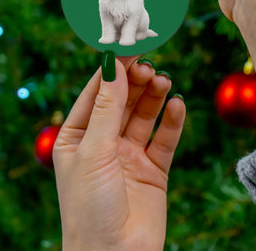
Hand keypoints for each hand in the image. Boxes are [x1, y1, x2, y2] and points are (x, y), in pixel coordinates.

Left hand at [53, 56, 185, 250]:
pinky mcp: (154, 168)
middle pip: (123, 101)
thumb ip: (107, 108)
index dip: (113, 70)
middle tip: (150, 67)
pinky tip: (177, 105)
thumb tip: (114, 66)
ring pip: (145, 116)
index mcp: (78, 137)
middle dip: (136, 82)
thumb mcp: (94, 151)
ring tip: (164, 81)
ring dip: (154, 97)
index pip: (96, 93)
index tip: (130, 49)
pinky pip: (165, 138)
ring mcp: (130, 155)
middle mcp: (104, 143)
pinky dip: (172, 121)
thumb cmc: (90, 208)